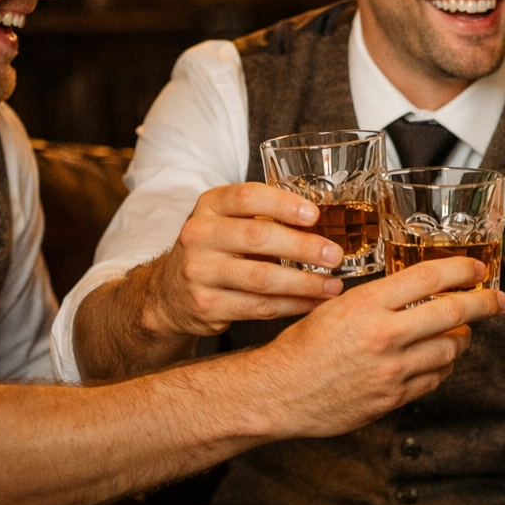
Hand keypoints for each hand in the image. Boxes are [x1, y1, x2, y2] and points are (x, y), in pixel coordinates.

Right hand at [143, 182, 347, 337]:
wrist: (169, 292)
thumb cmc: (216, 249)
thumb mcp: (228, 221)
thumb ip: (265, 217)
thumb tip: (329, 222)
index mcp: (210, 206)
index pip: (246, 197)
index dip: (283, 204)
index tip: (315, 215)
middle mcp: (199, 235)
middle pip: (258, 238)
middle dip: (303, 247)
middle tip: (335, 255)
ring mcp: (199, 272)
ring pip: (261, 278)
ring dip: (304, 283)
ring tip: (333, 285)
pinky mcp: (206, 306)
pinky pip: (258, 307)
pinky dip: (291, 305)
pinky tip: (313, 302)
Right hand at [261, 257, 504, 438]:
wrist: (279, 392)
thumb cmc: (303, 346)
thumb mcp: (337, 306)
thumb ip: (381, 298)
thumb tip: (423, 290)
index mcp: (368, 303)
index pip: (429, 277)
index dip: (462, 269)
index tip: (479, 267)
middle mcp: (384, 335)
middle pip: (454, 313)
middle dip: (484, 304)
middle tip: (497, 301)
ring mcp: (391, 370)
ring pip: (450, 349)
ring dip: (460, 339)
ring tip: (457, 332)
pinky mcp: (392, 398)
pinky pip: (434, 379)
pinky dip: (441, 367)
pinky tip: (434, 360)